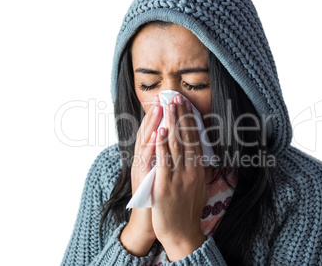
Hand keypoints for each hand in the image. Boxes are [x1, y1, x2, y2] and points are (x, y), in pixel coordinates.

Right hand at [120, 95, 161, 255]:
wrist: (152, 224)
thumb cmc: (161, 199)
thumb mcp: (163, 175)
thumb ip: (168, 160)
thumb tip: (179, 146)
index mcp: (148, 159)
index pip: (154, 133)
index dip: (160, 117)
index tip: (168, 102)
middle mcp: (142, 161)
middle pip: (148, 133)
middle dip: (156, 114)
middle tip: (163, 98)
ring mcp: (142, 169)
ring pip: (146, 142)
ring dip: (153, 124)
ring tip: (160, 108)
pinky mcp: (143, 179)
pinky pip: (148, 160)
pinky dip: (153, 146)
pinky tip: (158, 134)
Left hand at [152, 95, 211, 260]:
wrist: (181, 233)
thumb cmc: (189, 210)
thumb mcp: (201, 188)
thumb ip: (201, 171)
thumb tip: (202, 157)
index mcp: (199, 170)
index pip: (195, 140)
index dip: (189, 122)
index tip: (186, 107)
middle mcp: (191, 171)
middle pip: (185, 138)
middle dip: (180, 116)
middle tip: (176, 98)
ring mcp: (178, 178)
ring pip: (175, 145)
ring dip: (171, 124)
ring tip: (168, 107)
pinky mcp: (164, 186)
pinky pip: (163, 162)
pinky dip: (161, 145)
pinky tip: (159, 131)